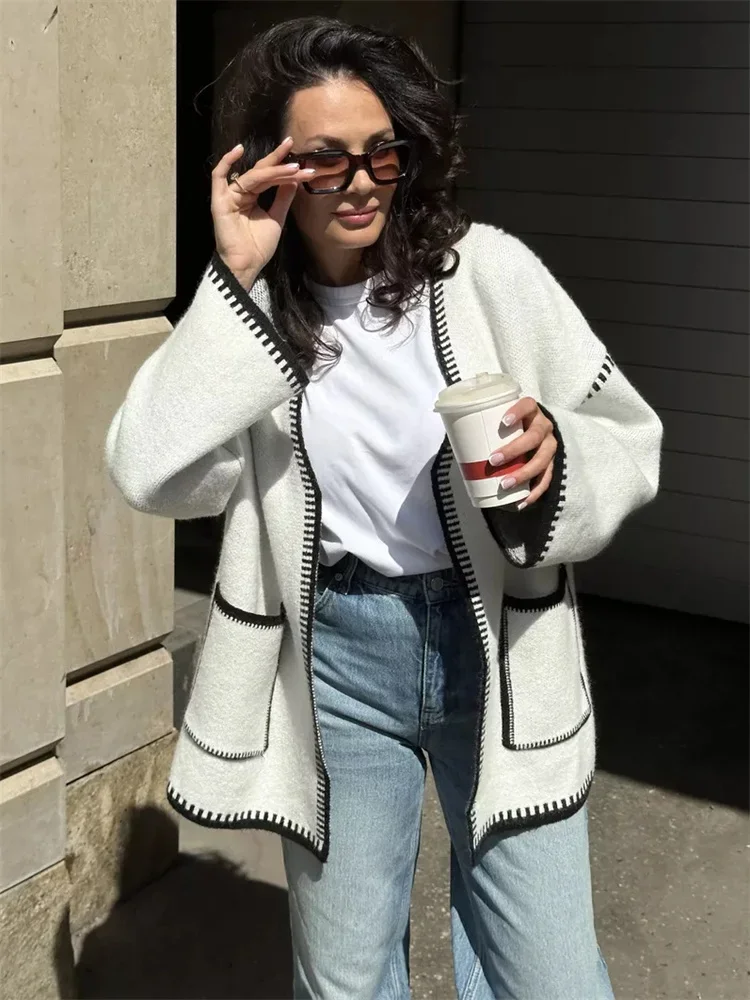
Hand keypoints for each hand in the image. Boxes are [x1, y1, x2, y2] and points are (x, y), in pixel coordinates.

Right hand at [211, 137, 316, 286]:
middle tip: (293, 147)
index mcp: (253, 197)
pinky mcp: (220, 201)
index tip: (305, 165)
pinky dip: (226, 162)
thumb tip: (294, 178)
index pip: (270, 178)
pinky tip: (238, 150)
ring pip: (251, 175)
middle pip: (261, 172)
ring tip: (291, 166)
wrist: (247, 265)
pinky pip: (218, 177)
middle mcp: (241, 193)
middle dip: (279, 161)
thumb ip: (283, 197)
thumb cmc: (259, 246)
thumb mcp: (276, 218)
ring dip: (271, 169)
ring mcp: (230, 196)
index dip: (285, 170)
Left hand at [488, 397, 556, 507]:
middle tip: (494, 460)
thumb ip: (486, 428)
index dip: (518, 412)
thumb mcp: (501, 421)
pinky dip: (534, 492)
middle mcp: (544, 426)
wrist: (534, 433)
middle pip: (534, 436)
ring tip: (505, 485)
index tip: (503, 422)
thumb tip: (456, 441)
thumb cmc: (509, 427)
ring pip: (542, 460)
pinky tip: (521, 502)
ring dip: (524, 474)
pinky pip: (546, 479)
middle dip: (514, 449)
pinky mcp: (552, 463)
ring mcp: (550, 445)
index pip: (527, 405)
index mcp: (531, 411)